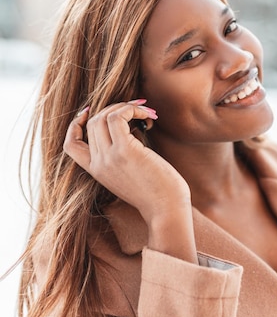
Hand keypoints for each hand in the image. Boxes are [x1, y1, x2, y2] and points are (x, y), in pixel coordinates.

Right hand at [64, 100, 190, 224]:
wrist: (166, 210)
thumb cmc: (157, 192)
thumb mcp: (130, 174)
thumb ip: (122, 156)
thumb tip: (130, 126)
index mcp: (96, 171)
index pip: (70, 144)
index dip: (77, 124)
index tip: (95, 112)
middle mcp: (98, 164)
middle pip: (92, 122)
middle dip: (114, 109)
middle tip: (136, 110)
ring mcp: (109, 157)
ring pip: (103, 116)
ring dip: (125, 107)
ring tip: (145, 112)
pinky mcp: (125, 150)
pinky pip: (119, 116)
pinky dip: (133, 109)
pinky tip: (148, 116)